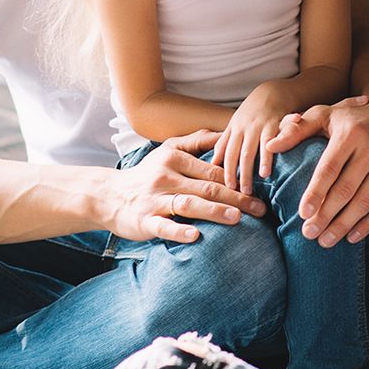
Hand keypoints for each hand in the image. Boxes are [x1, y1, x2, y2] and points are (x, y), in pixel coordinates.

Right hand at [109, 131, 266, 243]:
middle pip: (206, 187)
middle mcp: (165, 176)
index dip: (237, 179)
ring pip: (188, 204)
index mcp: (174, 159)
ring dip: (214, 211)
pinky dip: (179, 230)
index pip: (212, 170)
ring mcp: (154, 199)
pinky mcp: (144, 220)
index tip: (260, 189)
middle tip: (260, 209)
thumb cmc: (147, 174)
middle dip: (236, 197)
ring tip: (237, 218)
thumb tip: (227, 132)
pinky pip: (163, 226)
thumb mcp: (168, 150)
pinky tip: (196, 236)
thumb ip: (197, 141)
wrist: (109, 195)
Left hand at [211, 84, 291, 193]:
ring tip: (249, 189)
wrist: (273, 91)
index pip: (225, 152)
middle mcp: (244, 128)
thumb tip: (213, 163)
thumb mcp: (236, 124)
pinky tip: (267, 172)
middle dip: (235, 175)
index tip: (223, 188)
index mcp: (234, 129)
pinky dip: (267, 157)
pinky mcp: (274, 123)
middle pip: (236, 154)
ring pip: (250, 150)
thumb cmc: (253, 111)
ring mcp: (258, 125)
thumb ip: (225, 142)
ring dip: (249, 170)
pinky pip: (270, 142)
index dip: (224, 170)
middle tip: (237, 194)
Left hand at [264, 94, 368, 245]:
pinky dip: (368, 224)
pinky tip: (352, 237)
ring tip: (325, 241)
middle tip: (308, 234)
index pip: (330, 168)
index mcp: (350, 132)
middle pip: (346, 189)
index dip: (316, 193)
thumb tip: (270, 146)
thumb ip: (297, 130)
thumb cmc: (351, 116)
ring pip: (364, 201)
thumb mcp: (324, 115)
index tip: (302, 214)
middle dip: (326, 215)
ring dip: (344, 225)